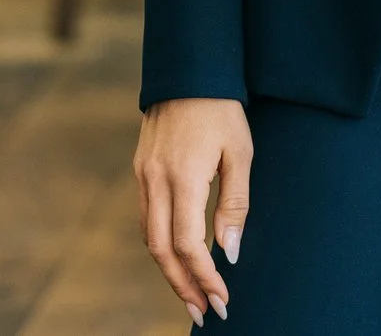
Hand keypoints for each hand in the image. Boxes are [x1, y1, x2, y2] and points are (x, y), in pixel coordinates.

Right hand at [135, 97, 251, 325]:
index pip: (188, 243)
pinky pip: (145, 218)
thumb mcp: (240, 153)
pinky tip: (176, 258)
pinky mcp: (140, 169)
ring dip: (168, 270)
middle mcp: (155, 179)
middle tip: (203, 312)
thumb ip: (234, 203)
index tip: (222, 300)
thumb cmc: (222, 109)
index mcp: (182, 176)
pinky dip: (159, 245)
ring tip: (192, 295)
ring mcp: (143, 174)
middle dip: (182, 286)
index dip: (204, 277)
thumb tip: (229, 251)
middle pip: (160, 250)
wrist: (189, 70)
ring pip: (148, 237)